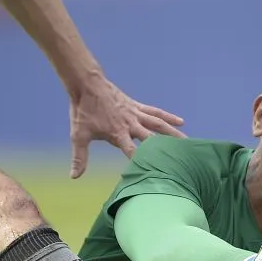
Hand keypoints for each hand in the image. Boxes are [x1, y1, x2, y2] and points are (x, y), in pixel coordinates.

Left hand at [68, 75, 184, 177]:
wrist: (86, 84)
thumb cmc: (83, 111)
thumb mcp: (78, 135)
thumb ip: (80, 157)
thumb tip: (74, 176)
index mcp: (117, 133)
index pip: (132, 151)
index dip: (141, 162)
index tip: (153, 172)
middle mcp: (130, 124)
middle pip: (152, 139)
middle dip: (165, 149)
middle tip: (179, 160)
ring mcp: (135, 114)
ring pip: (158, 124)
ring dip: (173, 133)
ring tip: (187, 142)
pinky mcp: (136, 106)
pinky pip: (155, 112)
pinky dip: (168, 116)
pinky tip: (181, 121)